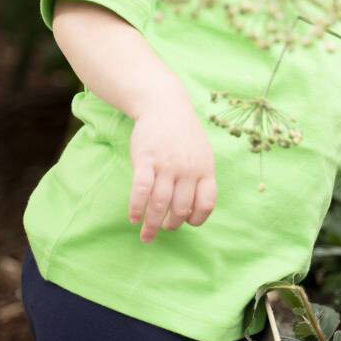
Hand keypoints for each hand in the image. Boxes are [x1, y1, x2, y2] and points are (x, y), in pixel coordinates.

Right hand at [128, 101, 216, 243]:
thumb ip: (200, 177)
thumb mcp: (201, 153)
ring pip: (160, 203)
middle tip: (162, 230)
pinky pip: (141, 189)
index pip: (207, 203)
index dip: (198, 218)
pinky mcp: (146, 159)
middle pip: (181, 208)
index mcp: (205, 169)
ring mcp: (167, 164)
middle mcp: (188, 169)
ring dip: (152, 224)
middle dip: (171, 225)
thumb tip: (194, 209)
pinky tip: (133, 218)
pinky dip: (136, 207)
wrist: (164, 105)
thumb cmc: (183, 134)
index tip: (187, 223)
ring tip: (146, 235)